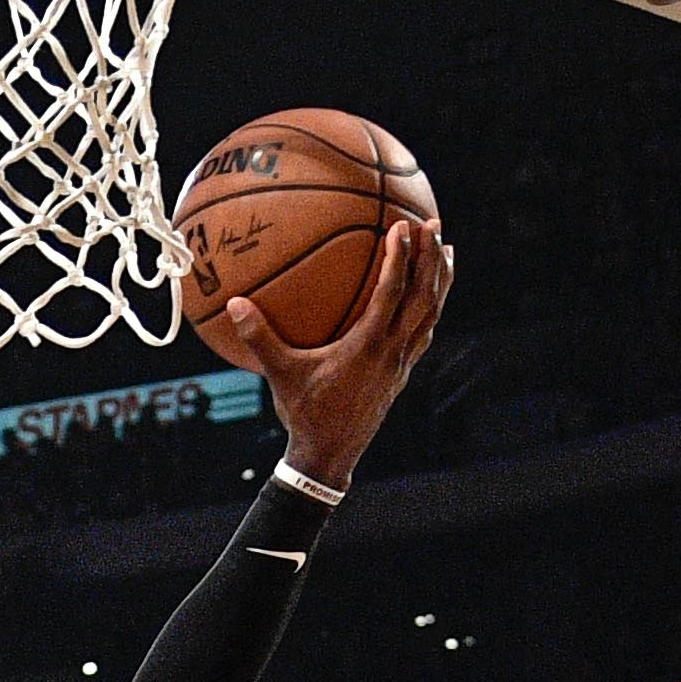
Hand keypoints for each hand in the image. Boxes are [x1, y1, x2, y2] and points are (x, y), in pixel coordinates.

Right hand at [215, 216, 449, 488]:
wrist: (329, 457)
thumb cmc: (304, 414)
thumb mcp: (279, 375)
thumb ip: (259, 338)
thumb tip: (234, 303)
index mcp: (367, 346)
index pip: (391, 293)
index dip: (399, 257)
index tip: (402, 225)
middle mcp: (392, 352)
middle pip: (424, 297)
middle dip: (431, 258)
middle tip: (434, 224)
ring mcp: (401, 364)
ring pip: (431, 314)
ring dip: (440, 280)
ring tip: (446, 250)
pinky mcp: (402, 373)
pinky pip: (425, 332)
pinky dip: (431, 307)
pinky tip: (430, 295)